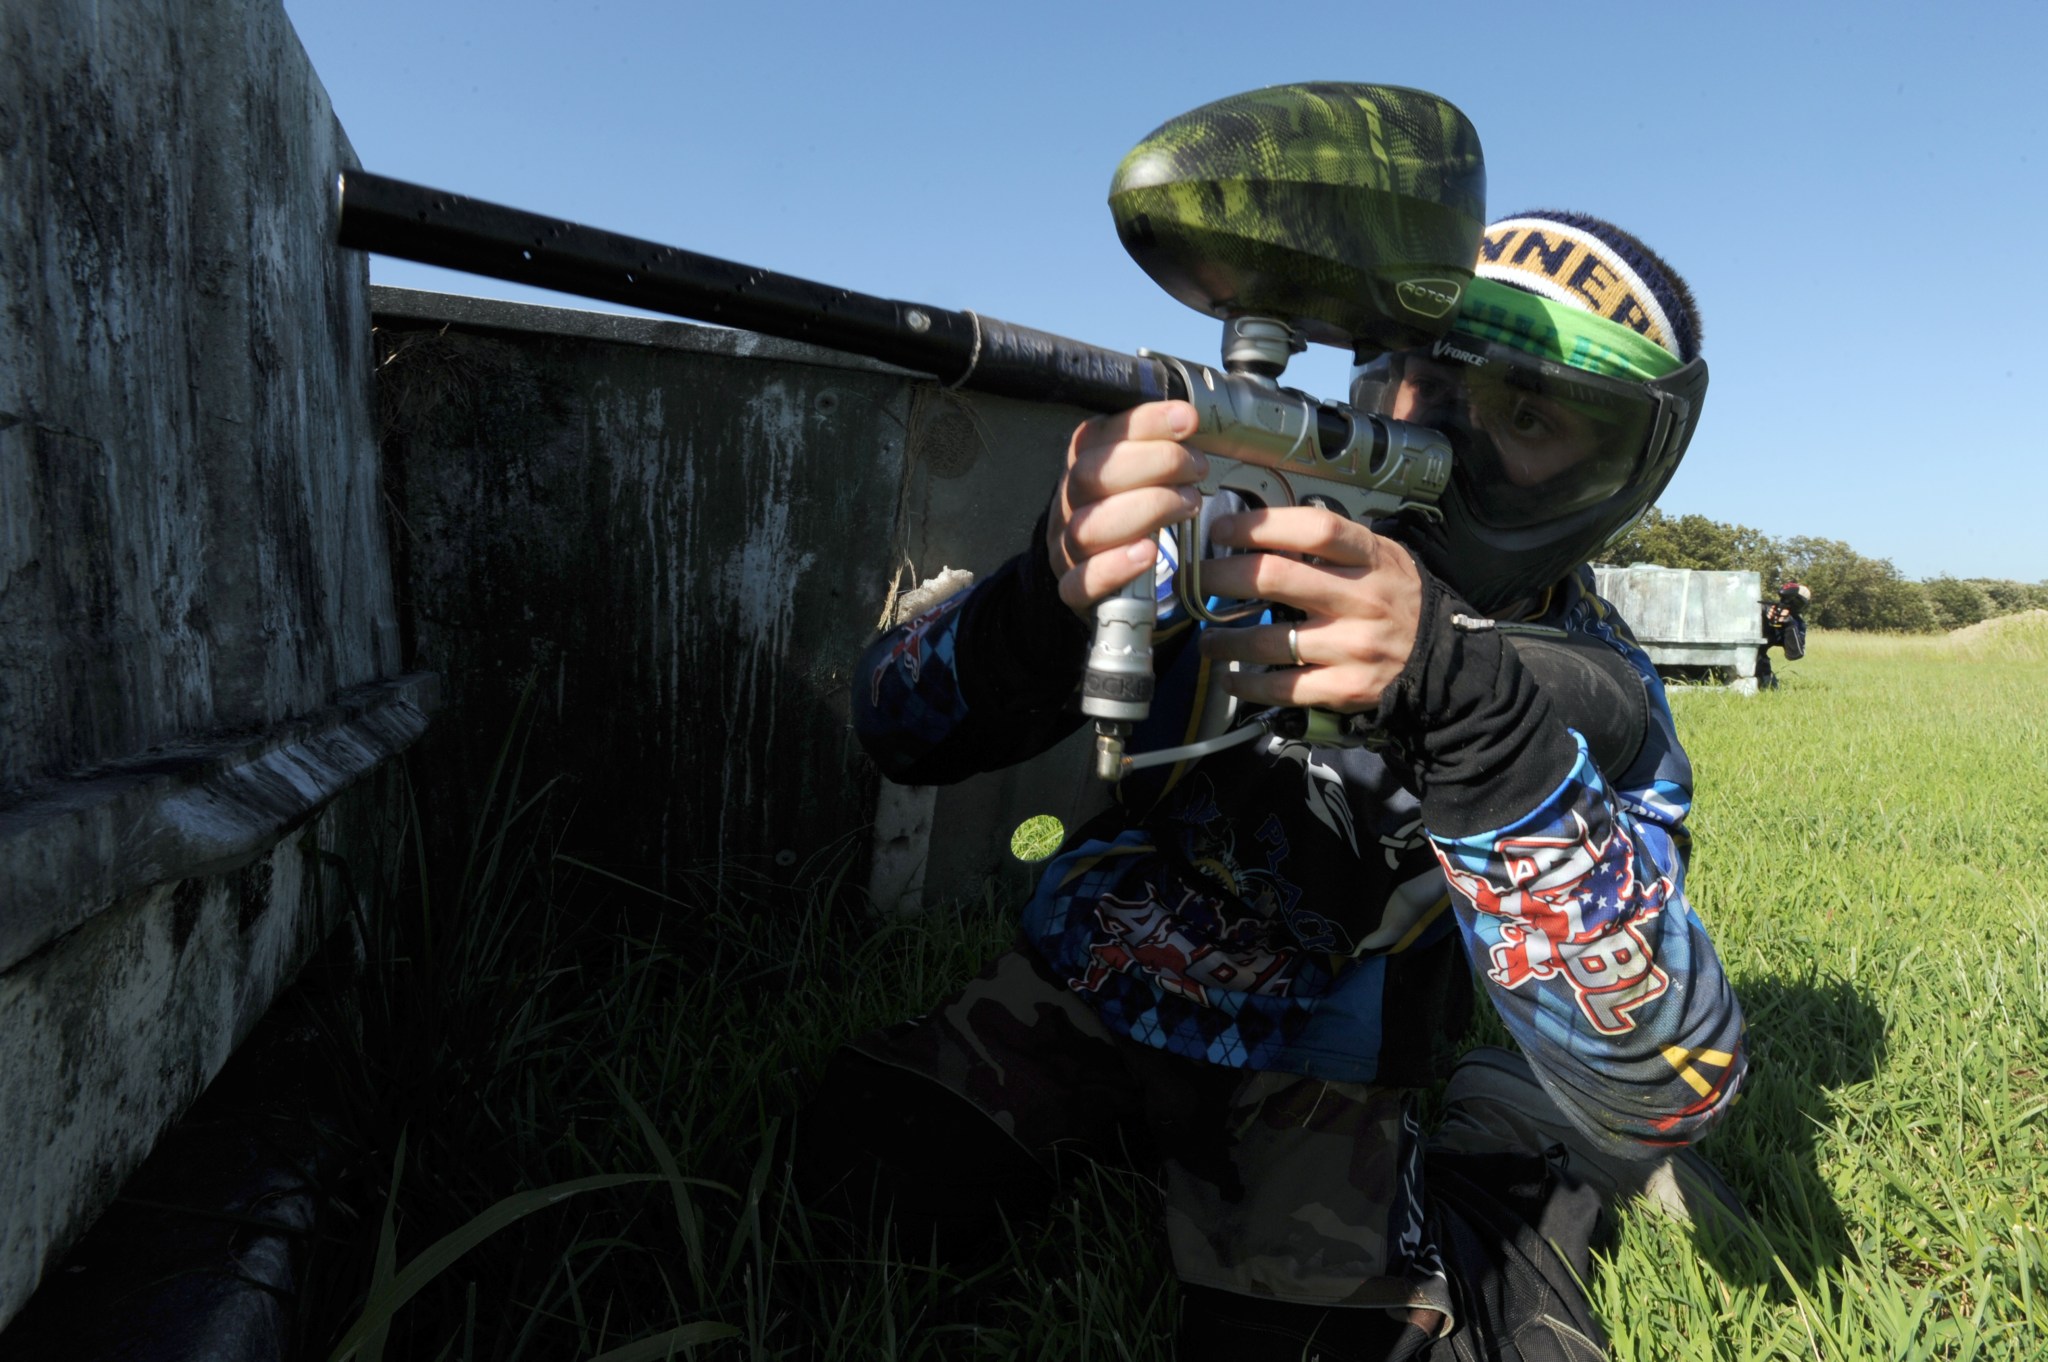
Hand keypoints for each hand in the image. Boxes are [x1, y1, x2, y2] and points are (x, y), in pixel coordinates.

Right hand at [1046, 401, 1207, 615]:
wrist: (1096, 570)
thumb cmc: (1129, 512)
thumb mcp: (1140, 473)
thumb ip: (1160, 447)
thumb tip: (1192, 419)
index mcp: (1081, 463)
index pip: (1099, 434)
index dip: (1144, 423)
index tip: (1187, 419)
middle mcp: (1067, 502)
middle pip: (1091, 476)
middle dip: (1153, 464)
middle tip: (1197, 468)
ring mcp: (1066, 546)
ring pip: (1088, 527)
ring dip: (1146, 511)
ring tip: (1188, 505)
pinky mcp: (1072, 588)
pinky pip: (1082, 580)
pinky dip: (1115, 566)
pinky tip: (1148, 553)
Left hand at [1193, 508, 1422, 712]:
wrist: (1443, 662)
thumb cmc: (1399, 601)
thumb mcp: (1382, 558)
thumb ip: (1333, 546)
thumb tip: (1265, 532)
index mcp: (1371, 559)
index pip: (1312, 530)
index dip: (1260, 525)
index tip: (1222, 530)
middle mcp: (1361, 600)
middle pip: (1276, 578)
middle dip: (1222, 576)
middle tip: (1198, 579)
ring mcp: (1352, 647)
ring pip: (1268, 639)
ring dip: (1224, 639)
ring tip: (1207, 638)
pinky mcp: (1344, 688)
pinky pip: (1281, 688)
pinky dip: (1245, 684)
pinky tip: (1230, 677)